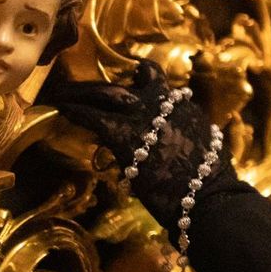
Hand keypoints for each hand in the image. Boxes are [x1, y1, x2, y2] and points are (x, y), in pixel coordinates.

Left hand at [43, 61, 236, 228]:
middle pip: (127, 82)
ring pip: (106, 93)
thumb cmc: (209, 182)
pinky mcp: (126, 135)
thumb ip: (182, 135)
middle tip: (80, 86)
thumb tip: (171, 140)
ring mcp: (145, 116)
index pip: (156, 81)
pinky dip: (76, 110)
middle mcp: (164, 103)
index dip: (141, 76)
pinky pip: (93, 116)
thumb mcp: (201, 146)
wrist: (209, 195)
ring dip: (82, 92)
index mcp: (183, 106)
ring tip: (63, 94)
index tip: (128, 76)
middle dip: (101, 84)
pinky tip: (61, 109)